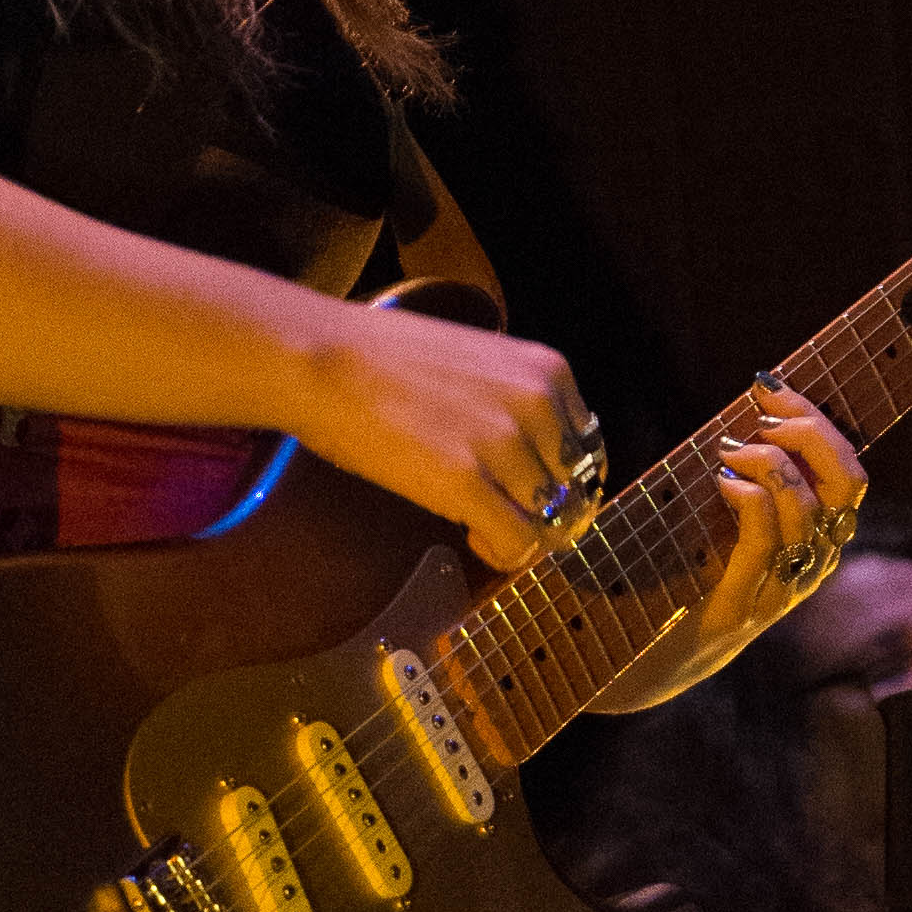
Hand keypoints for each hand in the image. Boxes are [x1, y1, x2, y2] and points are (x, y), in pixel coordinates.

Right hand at [292, 306, 605, 573]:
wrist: (323, 359)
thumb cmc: (385, 360)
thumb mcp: (480, 361)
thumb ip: (518, 401)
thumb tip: (534, 460)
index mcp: (548, 371)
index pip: (587, 450)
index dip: (556, 480)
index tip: (522, 488)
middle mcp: (539, 406)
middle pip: (573, 490)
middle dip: (540, 511)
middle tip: (498, 511)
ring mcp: (505, 446)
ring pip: (550, 522)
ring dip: (518, 532)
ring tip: (478, 522)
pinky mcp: (467, 483)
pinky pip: (518, 545)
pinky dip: (501, 551)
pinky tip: (471, 534)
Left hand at [682, 384, 871, 667]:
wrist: (652, 660)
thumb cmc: (687, 577)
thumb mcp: (726, 517)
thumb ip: (748, 478)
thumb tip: (743, 417)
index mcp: (818, 540)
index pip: (849, 471)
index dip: (818, 420)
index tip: (771, 389)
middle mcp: (814, 565)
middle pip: (847, 482)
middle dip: (807, 431)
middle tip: (759, 418)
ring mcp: (783, 589)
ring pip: (808, 507)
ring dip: (768, 462)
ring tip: (728, 451)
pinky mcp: (744, 607)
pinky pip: (764, 539)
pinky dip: (746, 497)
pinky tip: (721, 483)